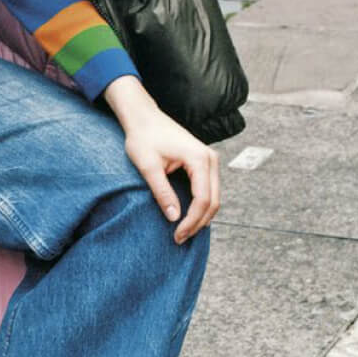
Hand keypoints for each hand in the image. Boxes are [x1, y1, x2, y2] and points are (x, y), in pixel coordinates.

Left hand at [103, 76, 219, 243]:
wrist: (143, 117)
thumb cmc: (143, 138)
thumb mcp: (148, 167)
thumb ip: (162, 192)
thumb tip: (174, 218)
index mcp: (199, 159)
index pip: (203, 198)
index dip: (191, 220)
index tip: (177, 235)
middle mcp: (210, 158)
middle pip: (213, 200)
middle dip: (198, 222)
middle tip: (180, 238)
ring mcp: (209, 159)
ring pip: (214, 196)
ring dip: (201, 216)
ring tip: (184, 231)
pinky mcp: (203, 162)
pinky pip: (208, 189)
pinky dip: (201, 205)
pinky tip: (188, 216)